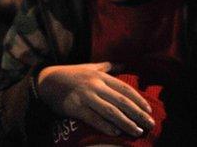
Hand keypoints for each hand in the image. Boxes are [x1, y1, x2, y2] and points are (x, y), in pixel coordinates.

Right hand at [36, 62, 153, 137]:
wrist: (47, 81)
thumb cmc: (70, 74)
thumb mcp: (89, 67)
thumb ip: (107, 67)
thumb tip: (123, 64)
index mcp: (100, 76)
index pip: (124, 88)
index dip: (138, 100)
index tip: (149, 110)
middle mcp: (95, 85)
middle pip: (121, 101)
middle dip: (138, 114)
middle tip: (150, 124)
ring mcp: (85, 96)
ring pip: (110, 112)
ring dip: (126, 123)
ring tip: (137, 131)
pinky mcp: (75, 107)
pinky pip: (94, 119)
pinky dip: (106, 126)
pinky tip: (116, 132)